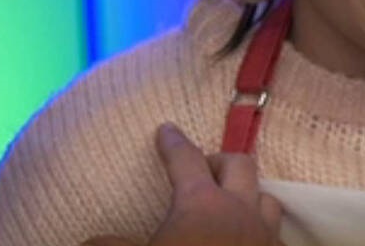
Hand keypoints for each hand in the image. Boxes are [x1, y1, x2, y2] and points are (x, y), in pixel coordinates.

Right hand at [82, 123, 282, 245]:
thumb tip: (88, 241)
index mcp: (201, 203)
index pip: (186, 160)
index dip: (173, 142)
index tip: (166, 129)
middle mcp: (240, 209)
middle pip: (239, 164)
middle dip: (219, 161)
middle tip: (201, 170)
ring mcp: (264, 235)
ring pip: (266, 196)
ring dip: (249, 194)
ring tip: (231, 203)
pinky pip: (276, 235)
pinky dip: (263, 230)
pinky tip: (251, 240)